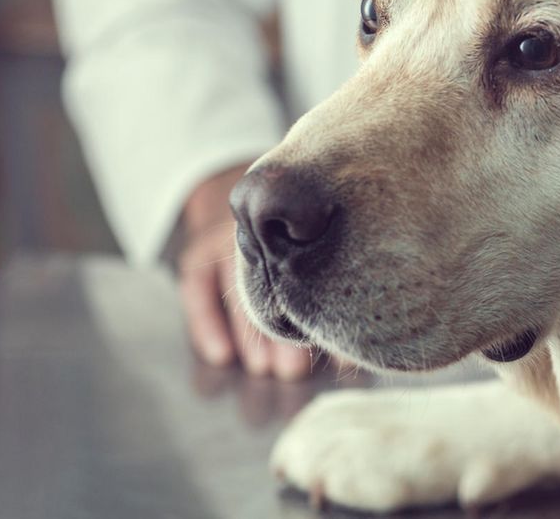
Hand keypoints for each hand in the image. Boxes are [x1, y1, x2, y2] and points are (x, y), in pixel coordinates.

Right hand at [178, 164, 315, 377]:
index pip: (304, 267)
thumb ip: (334, 281)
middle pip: (270, 282)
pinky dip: (206, 322)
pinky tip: (220, 355)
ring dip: (248, 332)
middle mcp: (260, 231)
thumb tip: (362, 340)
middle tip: (294, 368)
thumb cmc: (297, 231)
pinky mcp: (196, 253)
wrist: (243, 191)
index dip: (315, 306)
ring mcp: (224, 239)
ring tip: (263, 367)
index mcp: (295, 228)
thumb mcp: (316, 241)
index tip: (328, 340)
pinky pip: (196, 287)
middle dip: (282, 328)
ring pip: (235, 288)